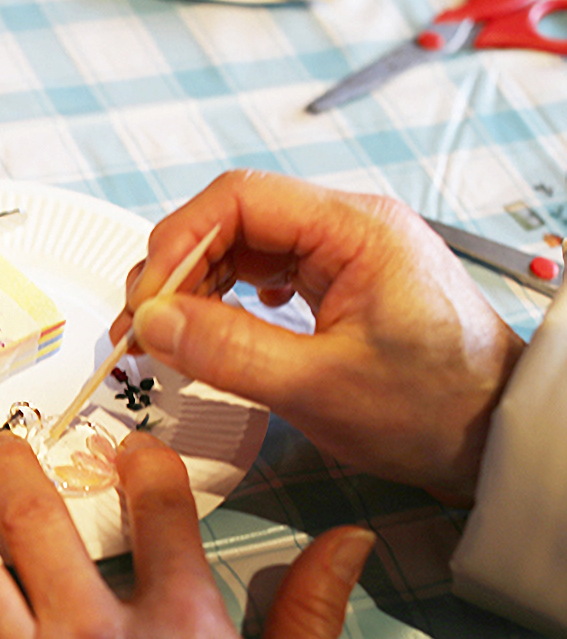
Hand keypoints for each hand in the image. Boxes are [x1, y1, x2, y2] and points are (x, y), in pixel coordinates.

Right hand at [113, 170, 524, 503]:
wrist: (494, 438)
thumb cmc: (433, 410)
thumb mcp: (319, 386)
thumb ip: (229, 350)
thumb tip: (153, 321)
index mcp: (354, 229)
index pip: (238, 199)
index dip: (178, 243)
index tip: (146, 301)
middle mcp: (346, 228)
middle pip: (231, 220)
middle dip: (177, 270)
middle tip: (143, 329)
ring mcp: (340, 255)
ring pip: (240, 248)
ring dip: (193, 289)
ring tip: (165, 338)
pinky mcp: (335, 284)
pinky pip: (260, 275)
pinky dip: (222, 301)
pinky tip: (212, 332)